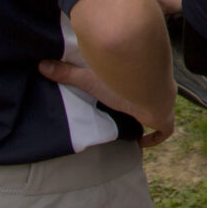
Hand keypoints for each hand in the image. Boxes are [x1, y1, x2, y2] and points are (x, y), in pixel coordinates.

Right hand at [40, 58, 175, 148]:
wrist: (144, 82)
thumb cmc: (117, 78)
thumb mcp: (88, 78)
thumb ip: (66, 73)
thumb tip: (41, 65)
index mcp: (135, 79)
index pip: (136, 82)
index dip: (130, 89)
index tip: (120, 96)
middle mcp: (151, 89)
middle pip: (150, 95)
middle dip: (140, 104)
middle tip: (126, 114)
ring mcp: (161, 103)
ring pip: (159, 111)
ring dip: (149, 119)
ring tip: (133, 129)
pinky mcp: (165, 117)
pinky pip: (165, 130)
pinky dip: (156, 138)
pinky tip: (141, 143)